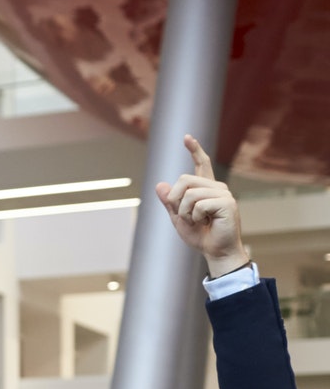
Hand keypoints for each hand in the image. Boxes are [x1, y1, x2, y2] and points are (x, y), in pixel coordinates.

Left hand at [154, 134, 248, 276]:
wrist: (216, 251)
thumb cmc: (200, 236)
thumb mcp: (178, 218)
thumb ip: (170, 202)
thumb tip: (160, 184)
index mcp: (206, 189)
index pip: (202, 165)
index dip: (195, 150)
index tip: (187, 137)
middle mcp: (217, 188)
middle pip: (183, 180)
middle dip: (175, 201)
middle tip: (186, 217)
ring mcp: (224, 194)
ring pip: (189, 193)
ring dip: (185, 212)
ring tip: (197, 222)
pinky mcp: (228, 203)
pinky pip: (199, 204)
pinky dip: (195, 217)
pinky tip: (206, 223)